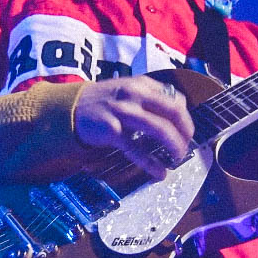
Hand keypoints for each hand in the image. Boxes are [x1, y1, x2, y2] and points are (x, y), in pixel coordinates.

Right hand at [73, 76, 194, 178]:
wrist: (70, 109)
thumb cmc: (101, 102)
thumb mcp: (127, 91)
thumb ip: (148, 99)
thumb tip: (174, 114)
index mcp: (142, 85)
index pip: (175, 98)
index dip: (186, 117)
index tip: (187, 131)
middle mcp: (135, 95)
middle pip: (173, 112)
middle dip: (185, 131)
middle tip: (186, 145)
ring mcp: (123, 112)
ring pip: (160, 129)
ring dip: (174, 146)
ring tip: (177, 158)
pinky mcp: (112, 130)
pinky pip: (137, 149)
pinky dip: (151, 163)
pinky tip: (159, 173)